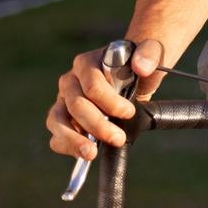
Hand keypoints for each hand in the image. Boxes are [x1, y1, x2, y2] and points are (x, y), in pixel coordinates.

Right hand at [44, 39, 164, 160]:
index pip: (92, 85)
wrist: (134, 73)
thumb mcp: (150, 52)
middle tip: (118, 138)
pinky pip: (57, 136)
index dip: (110, 102)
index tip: (129, 112)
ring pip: (57, 121)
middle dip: (97, 125)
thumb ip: (149, 54)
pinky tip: (85, 153)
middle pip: (76, 105)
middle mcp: (70, 81)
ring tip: (91, 154)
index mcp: (87, 63)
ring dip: (74, 140)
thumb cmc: (140, 62)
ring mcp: (64, 101)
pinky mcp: (63, 119)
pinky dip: (68, 147)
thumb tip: (142, 67)